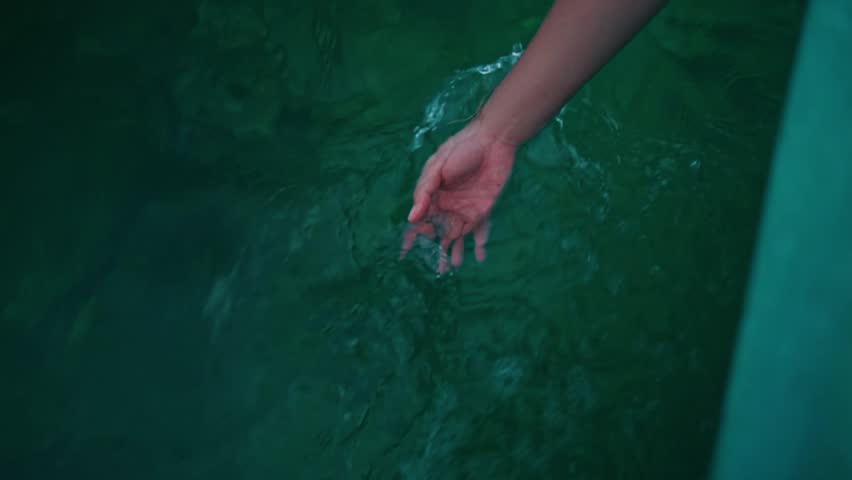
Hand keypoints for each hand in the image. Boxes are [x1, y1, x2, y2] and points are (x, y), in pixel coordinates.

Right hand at [401, 119, 516, 272]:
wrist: (493, 141)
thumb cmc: (461, 149)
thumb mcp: (437, 168)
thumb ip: (424, 193)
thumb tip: (412, 218)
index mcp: (432, 195)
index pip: (419, 221)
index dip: (412, 237)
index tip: (404, 254)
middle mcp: (447, 205)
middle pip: (437, 233)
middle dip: (432, 250)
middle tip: (432, 268)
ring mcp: (465, 209)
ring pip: (456, 236)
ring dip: (453, 252)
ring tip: (450, 268)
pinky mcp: (482, 210)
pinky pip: (479, 232)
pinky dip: (479, 245)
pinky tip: (479, 258)